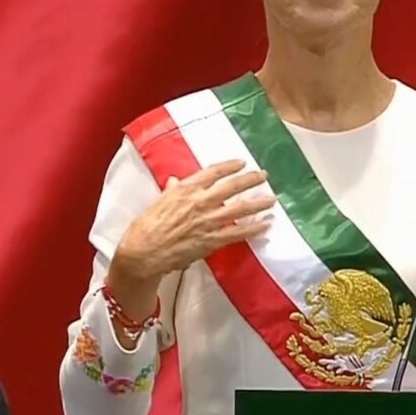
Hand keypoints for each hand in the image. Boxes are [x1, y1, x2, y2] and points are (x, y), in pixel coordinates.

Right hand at [107, 160, 274, 316]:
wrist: (143, 251)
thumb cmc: (147, 226)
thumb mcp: (159, 202)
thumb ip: (172, 190)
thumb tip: (176, 181)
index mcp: (186, 189)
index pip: (213, 172)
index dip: (230, 166)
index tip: (241, 162)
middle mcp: (200, 201)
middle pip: (232, 186)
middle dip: (250, 179)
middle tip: (264, 175)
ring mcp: (208, 221)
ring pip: (240, 208)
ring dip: (258, 203)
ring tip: (272, 199)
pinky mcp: (212, 240)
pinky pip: (238, 233)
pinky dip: (254, 229)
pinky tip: (266, 226)